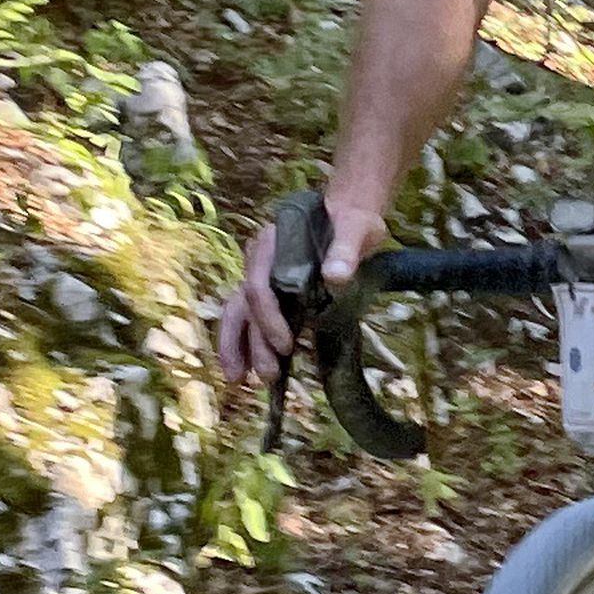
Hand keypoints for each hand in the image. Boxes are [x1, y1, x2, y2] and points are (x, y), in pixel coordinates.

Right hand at [218, 194, 384, 385]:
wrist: (350, 213)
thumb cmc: (351, 221)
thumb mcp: (356, 229)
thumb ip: (345, 251)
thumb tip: (334, 277)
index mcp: (272, 245)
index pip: (259, 287)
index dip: (269, 319)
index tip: (286, 346)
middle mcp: (258, 261)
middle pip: (243, 306)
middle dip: (250, 343)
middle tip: (266, 377)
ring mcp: (260, 275)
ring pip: (238, 313)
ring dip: (237, 346)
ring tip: (239, 379)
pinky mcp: (269, 289)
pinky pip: (250, 316)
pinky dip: (246, 341)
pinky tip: (248, 366)